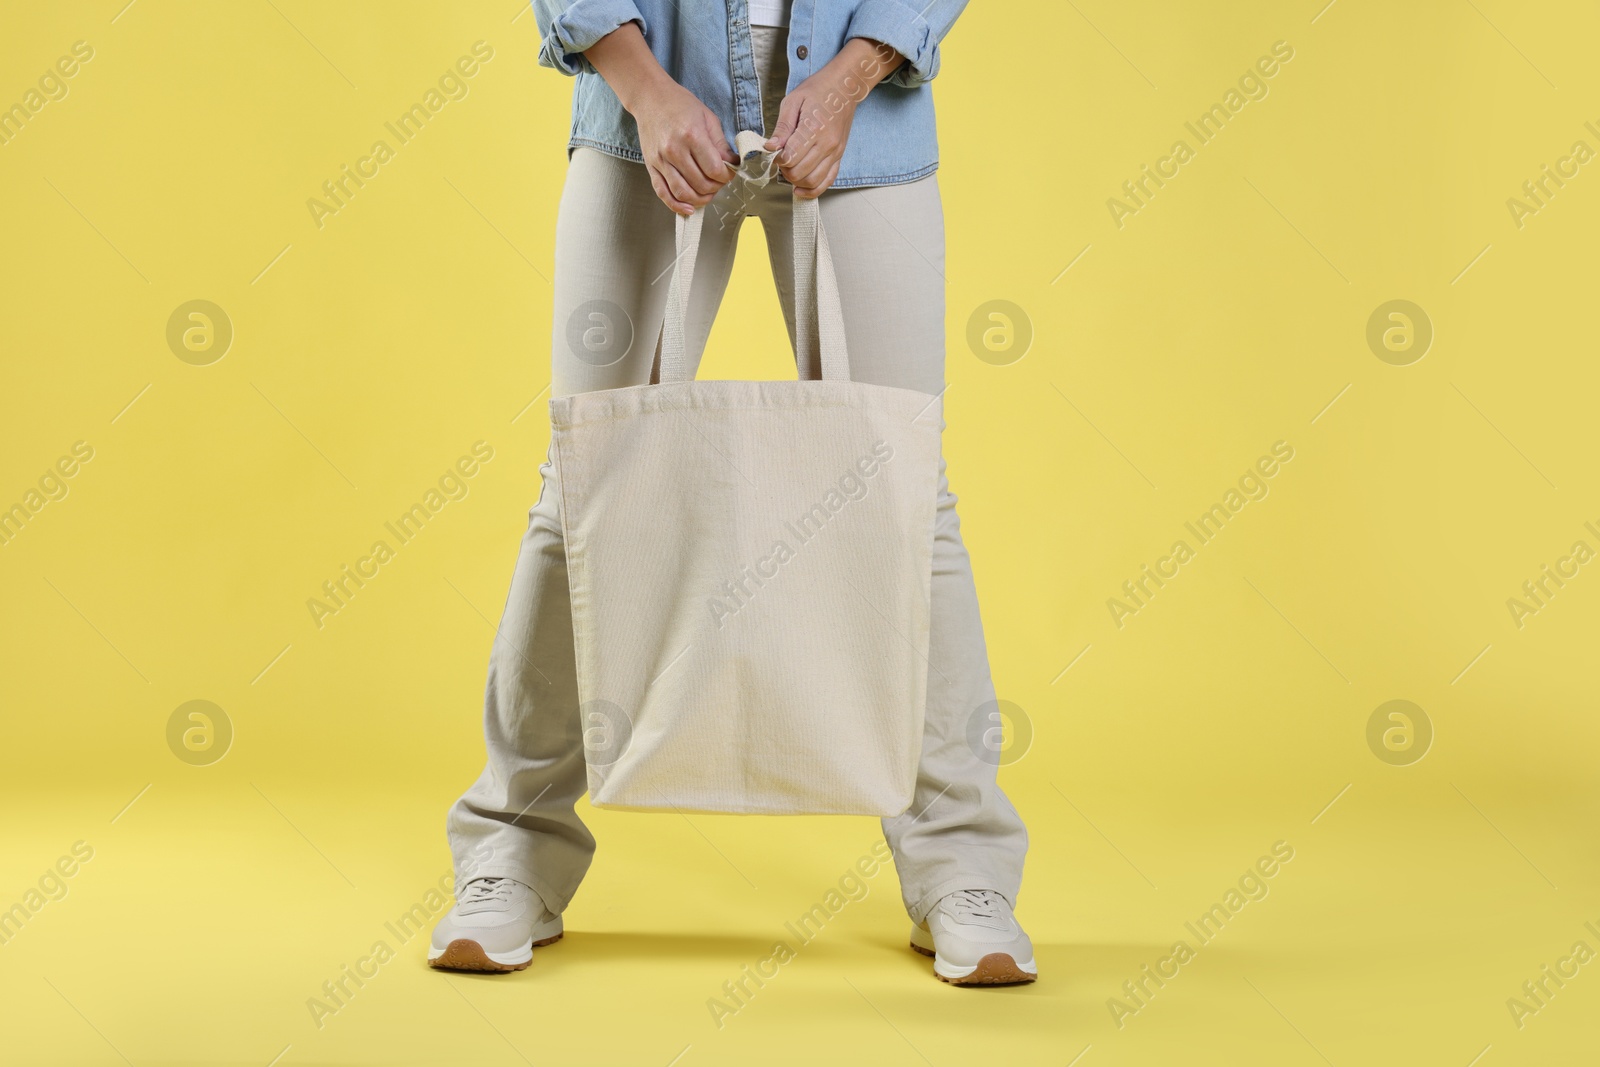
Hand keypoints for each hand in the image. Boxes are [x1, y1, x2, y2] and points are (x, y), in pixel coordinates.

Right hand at [585, 22, 737, 214]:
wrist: (650, 98)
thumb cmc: (680, 105)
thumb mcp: (708, 118)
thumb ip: (720, 144)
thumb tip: (732, 164)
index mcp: (692, 136)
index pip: (715, 170)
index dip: (727, 176)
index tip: (729, 172)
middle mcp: (675, 150)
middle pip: (701, 184)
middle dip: (716, 187)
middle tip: (719, 181)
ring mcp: (661, 160)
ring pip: (683, 193)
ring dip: (700, 199)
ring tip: (708, 193)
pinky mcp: (651, 166)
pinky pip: (663, 193)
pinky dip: (677, 206)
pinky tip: (689, 209)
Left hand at [767, 38, 902, 198]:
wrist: (845, 87)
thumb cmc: (818, 91)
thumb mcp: (793, 101)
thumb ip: (782, 127)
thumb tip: (770, 147)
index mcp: (813, 128)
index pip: (790, 158)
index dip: (777, 158)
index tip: (774, 151)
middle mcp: (827, 144)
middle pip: (799, 173)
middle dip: (784, 170)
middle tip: (780, 159)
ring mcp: (835, 152)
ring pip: (812, 181)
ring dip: (796, 181)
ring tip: (789, 169)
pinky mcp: (839, 157)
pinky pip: (827, 181)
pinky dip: (812, 190)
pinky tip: (800, 189)